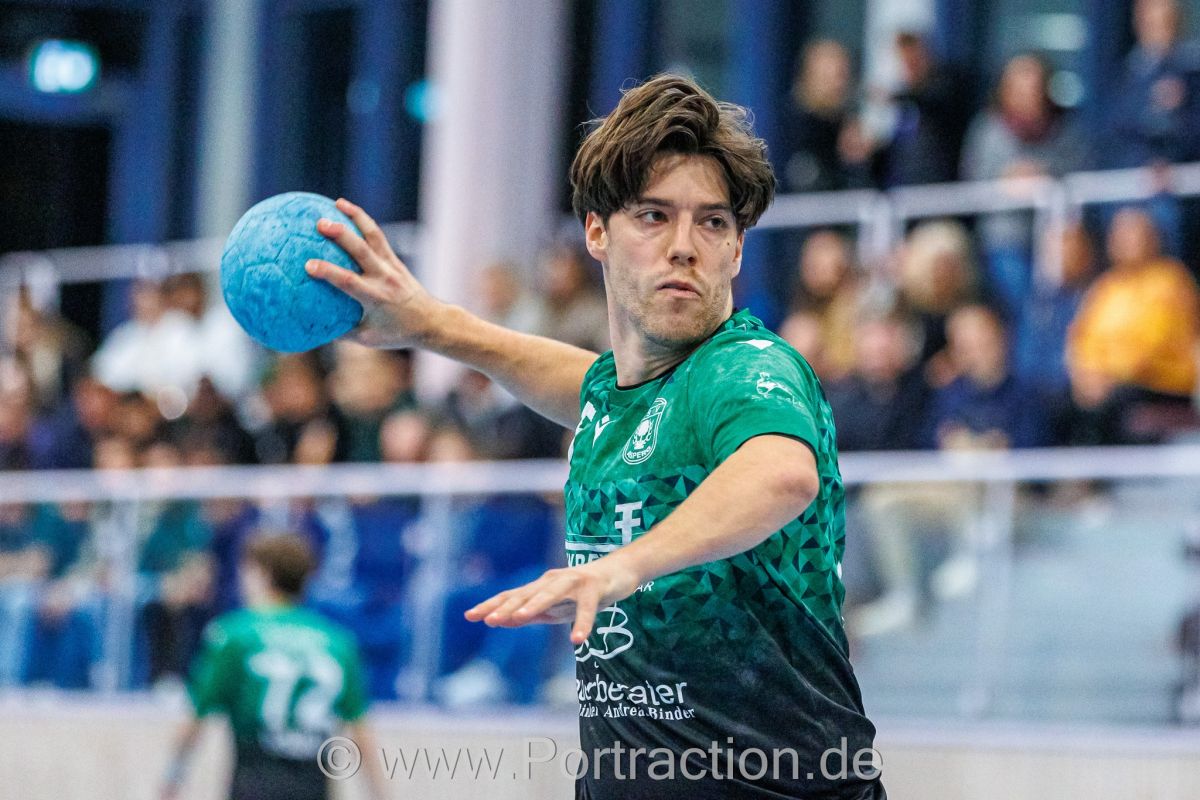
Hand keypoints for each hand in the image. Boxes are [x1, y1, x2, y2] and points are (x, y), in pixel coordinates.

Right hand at [305, 198, 443, 348]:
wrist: (431, 321)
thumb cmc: (397, 333)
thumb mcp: (368, 338)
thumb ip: (340, 332)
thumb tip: (309, 328)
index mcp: (375, 298)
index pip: (349, 282)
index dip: (329, 272)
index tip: (308, 265)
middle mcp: (383, 278)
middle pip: (361, 251)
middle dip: (341, 235)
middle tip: (320, 223)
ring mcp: (391, 266)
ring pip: (373, 236)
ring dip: (356, 217)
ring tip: (337, 203)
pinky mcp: (395, 259)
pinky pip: (378, 237)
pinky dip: (364, 222)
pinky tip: (349, 210)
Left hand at [464, 557, 640, 644]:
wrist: (618, 573)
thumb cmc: (582, 593)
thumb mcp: (555, 607)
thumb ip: (531, 614)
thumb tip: (502, 621)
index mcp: (540, 587)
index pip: (511, 596)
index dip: (491, 605)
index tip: (469, 616)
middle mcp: (552, 581)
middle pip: (526, 594)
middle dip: (506, 607)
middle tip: (489, 620)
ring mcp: (574, 583)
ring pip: (551, 594)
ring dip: (535, 605)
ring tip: (520, 618)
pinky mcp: (595, 589)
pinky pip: (588, 608)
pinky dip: (582, 623)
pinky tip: (577, 639)